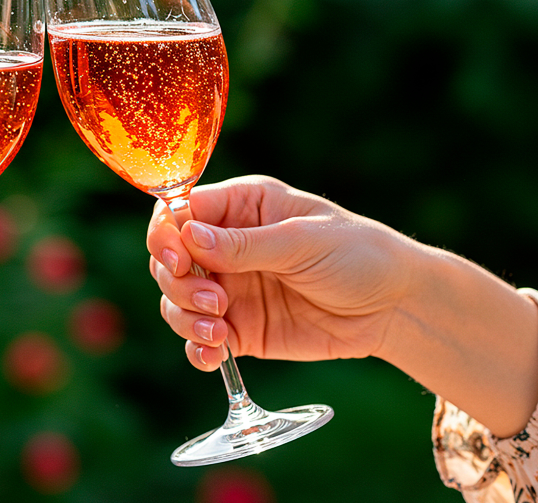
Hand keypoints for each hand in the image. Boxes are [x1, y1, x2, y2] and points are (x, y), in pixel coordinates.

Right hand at [146, 175, 417, 371]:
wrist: (395, 308)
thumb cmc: (357, 254)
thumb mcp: (303, 241)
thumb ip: (245, 244)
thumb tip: (188, 237)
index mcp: (240, 207)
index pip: (179, 212)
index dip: (166, 235)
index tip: (178, 260)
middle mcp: (225, 246)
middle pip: (168, 260)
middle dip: (179, 283)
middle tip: (215, 301)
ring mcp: (229, 288)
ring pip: (176, 300)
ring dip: (184, 317)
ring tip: (218, 330)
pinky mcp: (239, 328)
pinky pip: (199, 339)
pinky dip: (197, 348)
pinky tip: (213, 355)